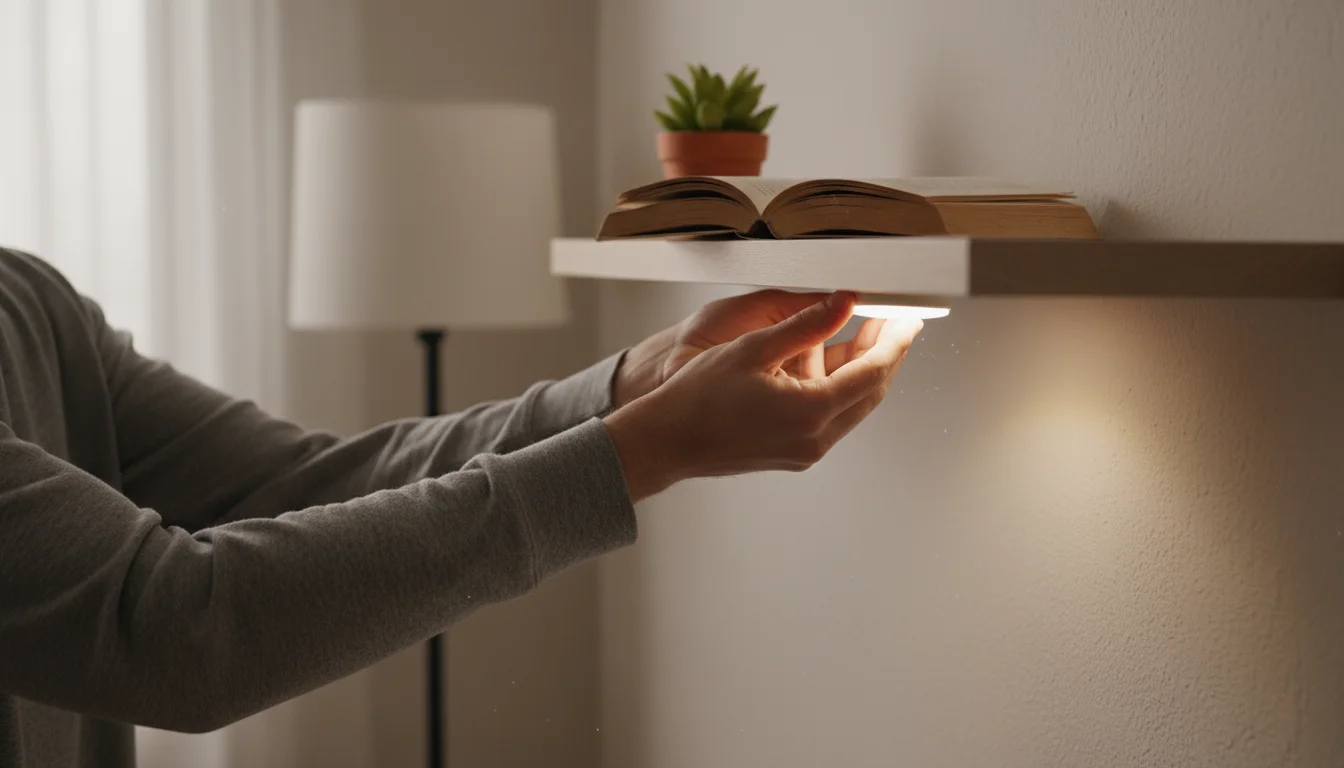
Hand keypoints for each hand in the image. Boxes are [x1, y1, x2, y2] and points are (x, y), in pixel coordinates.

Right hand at [604, 292, 921, 499]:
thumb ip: (807, 324)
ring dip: (856, 369)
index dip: (896, 342)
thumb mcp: (754, 348)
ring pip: (850, 403)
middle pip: (869, 391)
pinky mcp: (794, 452)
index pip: (874, 372)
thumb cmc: (698, 398)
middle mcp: (816, 438)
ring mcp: (806, 450)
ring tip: (850, 331)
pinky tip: (818, 359)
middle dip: (882, 354)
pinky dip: (833, 386)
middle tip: (888, 321)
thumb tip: (845, 302)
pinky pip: (829, 415)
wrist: (668, 440)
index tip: (908, 320)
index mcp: (811, 411)